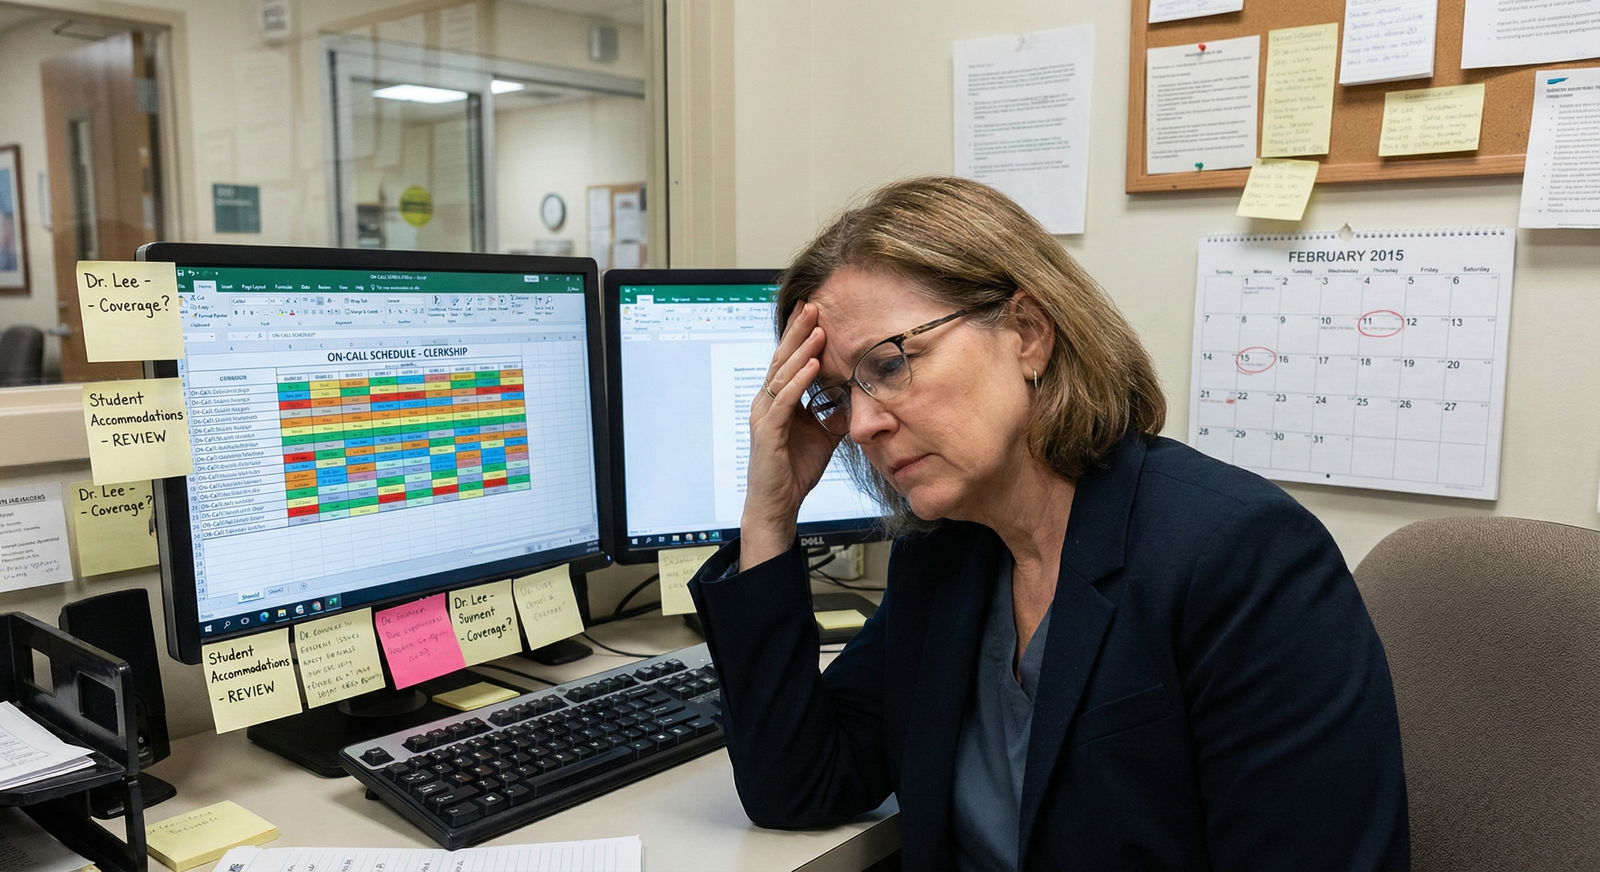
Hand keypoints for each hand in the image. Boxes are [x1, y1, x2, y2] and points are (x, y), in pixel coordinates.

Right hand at [741, 302, 841, 565]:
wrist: (778, 504)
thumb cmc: (795, 469)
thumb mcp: (824, 435)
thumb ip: (835, 413)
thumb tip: (857, 396)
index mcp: (778, 399)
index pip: (789, 360)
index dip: (800, 334)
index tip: (813, 310)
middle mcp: (767, 402)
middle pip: (783, 358)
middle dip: (798, 331)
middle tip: (813, 304)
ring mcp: (765, 415)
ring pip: (783, 374)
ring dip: (802, 351)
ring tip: (818, 329)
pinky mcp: (767, 431)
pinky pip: (785, 400)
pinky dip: (799, 381)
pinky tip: (814, 365)